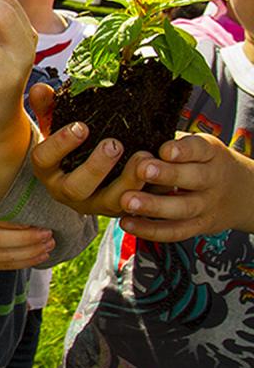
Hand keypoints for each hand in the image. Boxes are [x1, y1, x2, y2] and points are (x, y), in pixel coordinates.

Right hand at [28, 83, 149, 216]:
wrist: (85, 174)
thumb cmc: (69, 144)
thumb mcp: (55, 126)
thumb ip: (47, 107)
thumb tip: (40, 88)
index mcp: (47, 169)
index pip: (44, 159)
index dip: (60, 144)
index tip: (81, 126)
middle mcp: (67, 192)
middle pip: (76, 187)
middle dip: (95, 167)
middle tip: (114, 144)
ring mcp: (94, 204)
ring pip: (109, 202)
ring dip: (127, 181)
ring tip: (144, 156)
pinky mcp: (120, 210)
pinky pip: (136, 206)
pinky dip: (150, 191)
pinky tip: (163, 171)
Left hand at [117, 133, 253, 240]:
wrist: (241, 193)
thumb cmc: (203, 161)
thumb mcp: (198, 146)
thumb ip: (173, 143)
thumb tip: (135, 136)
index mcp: (210, 153)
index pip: (199, 149)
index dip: (182, 150)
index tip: (164, 149)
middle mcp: (212, 180)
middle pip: (193, 179)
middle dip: (167, 175)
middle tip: (141, 170)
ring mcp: (206, 206)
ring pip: (182, 209)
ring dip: (154, 206)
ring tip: (127, 200)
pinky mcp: (198, 227)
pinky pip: (175, 231)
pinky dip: (150, 230)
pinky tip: (126, 223)